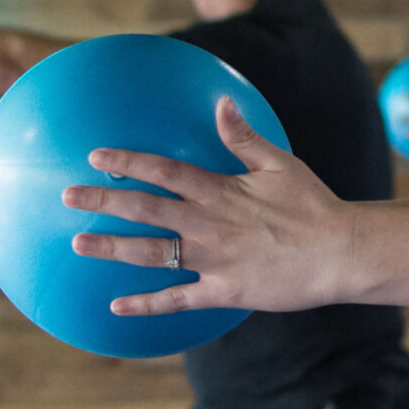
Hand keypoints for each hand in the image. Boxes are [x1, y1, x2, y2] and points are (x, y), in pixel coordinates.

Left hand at [63, 98, 356, 315]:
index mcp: (220, 190)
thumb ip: (244, 136)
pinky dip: (146, 304)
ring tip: (79, 243)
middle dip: (104, 201)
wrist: (340, 252)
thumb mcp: (280, 163)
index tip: (96, 156)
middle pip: (146, 209)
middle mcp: (209, 224)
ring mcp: (214, 261)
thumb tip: (221, 102)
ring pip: (152, 254)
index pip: (164, 171)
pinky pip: (178, 299)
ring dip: (113, 248)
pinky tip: (116, 305)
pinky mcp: (224, 292)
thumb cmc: (313, 204)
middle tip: (68, 195)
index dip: (128, 162)